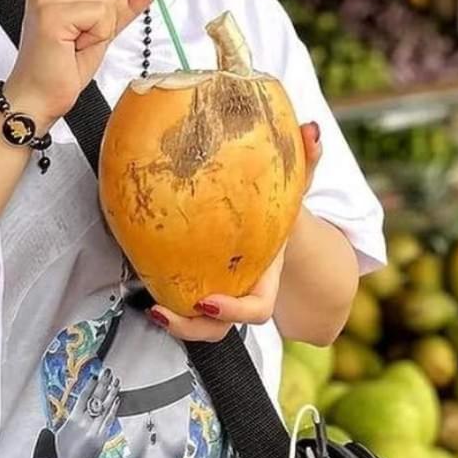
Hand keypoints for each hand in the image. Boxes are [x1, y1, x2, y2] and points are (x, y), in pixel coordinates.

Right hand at [5, 0, 167, 125]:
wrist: (38, 99)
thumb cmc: (63, 69)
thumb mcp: (103, 29)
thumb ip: (126, 4)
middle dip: (116, 7)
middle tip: (94, 35)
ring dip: (105, 26)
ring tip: (81, 43)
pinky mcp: (51, 14)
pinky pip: (99, 12)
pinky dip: (99, 34)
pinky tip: (77, 46)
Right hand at [56, 367, 120, 457]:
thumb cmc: (63, 451)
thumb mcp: (60, 432)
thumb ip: (67, 418)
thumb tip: (73, 407)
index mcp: (72, 420)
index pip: (83, 398)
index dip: (90, 386)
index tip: (95, 376)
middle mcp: (84, 423)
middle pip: (95, 399)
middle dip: (103, 385)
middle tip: (108, 372)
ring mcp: (94, 430)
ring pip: (104, 408)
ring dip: (111, 393)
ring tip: (116, 382)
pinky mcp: (102, 438)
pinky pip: (109, 420)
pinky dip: (113, 409)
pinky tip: (117, 399)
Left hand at [147, 121, 322, 342]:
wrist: (277, 224)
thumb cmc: (284, 206)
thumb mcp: (296, 183)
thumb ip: (307, 158)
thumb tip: (312, 129)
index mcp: (266, 275)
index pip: (257, 308)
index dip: (235, 312)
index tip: (208, 301)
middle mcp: (243, 289)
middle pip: (221, 328)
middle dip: (194, 328)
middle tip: (165, 311)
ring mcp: (221, 291)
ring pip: (200, 325)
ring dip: (176, 324)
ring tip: (153, 308)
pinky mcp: (199, 283)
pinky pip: (184, 301)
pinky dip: (166, 298)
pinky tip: (145, 286)